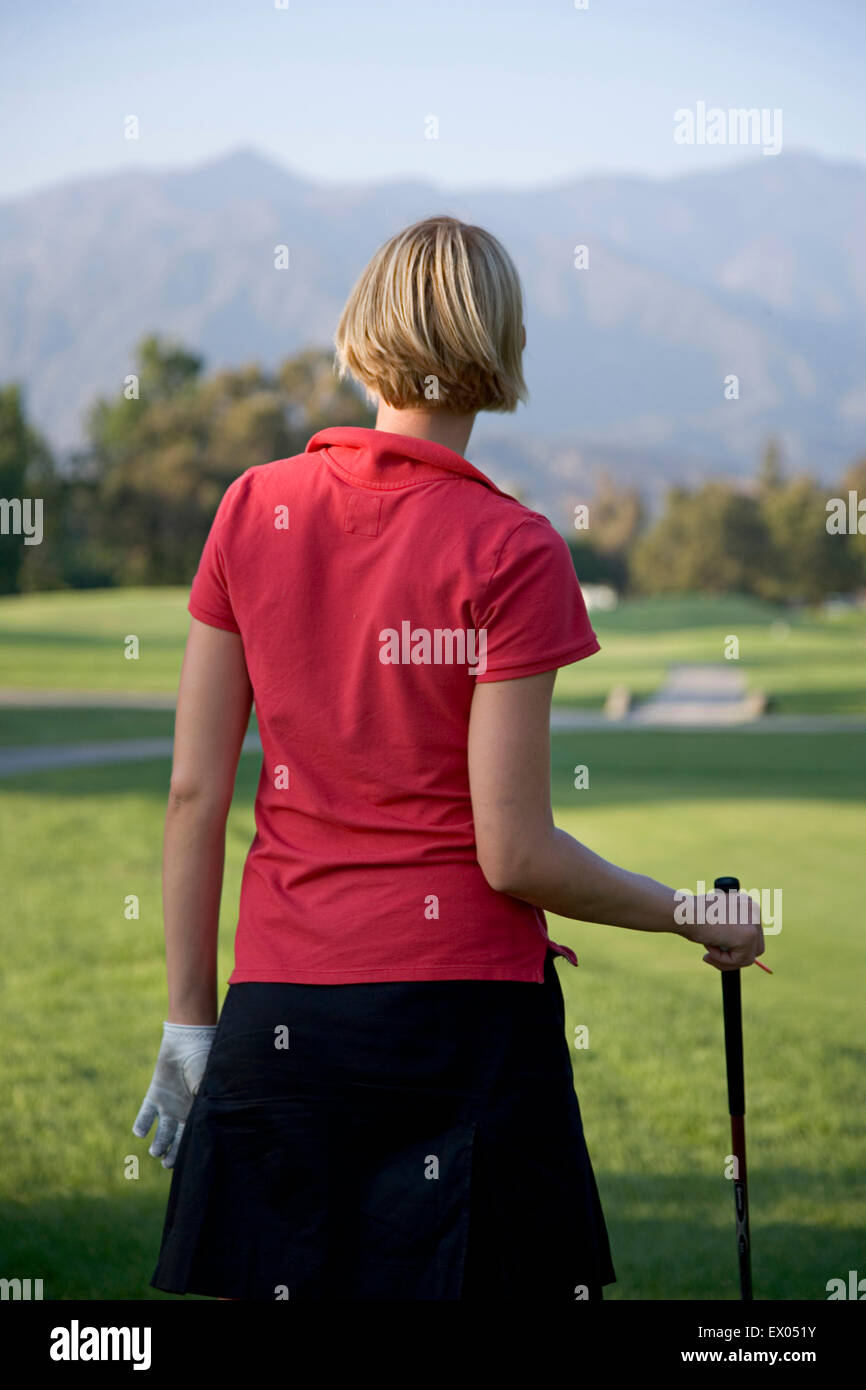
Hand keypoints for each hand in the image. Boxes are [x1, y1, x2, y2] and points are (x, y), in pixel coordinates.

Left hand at [133, 1022, 216, 1168]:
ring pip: (162, 1132)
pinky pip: (146, 1114)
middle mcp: (184, 1112)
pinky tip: (142, 1132)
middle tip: (167, 1163)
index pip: (193, 1137)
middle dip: (172, 1154)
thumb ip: (205, 1106)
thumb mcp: (208, 1085)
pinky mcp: (155, 1094)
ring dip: (159, 1144)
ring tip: (156, 1152)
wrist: (189, 1039)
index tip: (184, 1163)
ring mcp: (169, 1104)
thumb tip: (204, 1128)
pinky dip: (143, 1124)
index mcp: (199, 1111)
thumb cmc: (204, 1061)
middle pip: (177, 1140)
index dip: (189, 1151)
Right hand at [682, 889, 764, 970]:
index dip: (734, 947)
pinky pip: (741, 961)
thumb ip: (728, 929)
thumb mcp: (715, 919)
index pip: (752, 935)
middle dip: (733, 957)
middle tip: (710, 956)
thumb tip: (734, 950)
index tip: (713, 948)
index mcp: (747, 904)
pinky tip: (709, 949)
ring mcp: (753, 923)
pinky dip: (723, 961)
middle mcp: (754, 911)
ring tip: (707, 951)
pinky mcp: (748, 936)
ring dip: (727, 960)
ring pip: (749, 957)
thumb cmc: (692, 914)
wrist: (684, 912)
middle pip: (755, 948)